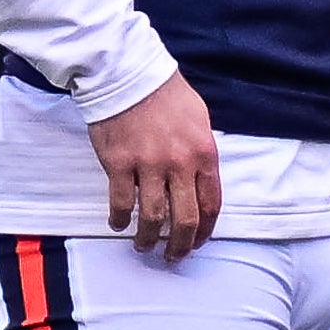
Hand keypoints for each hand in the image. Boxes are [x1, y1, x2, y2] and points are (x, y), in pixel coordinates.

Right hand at [90, 73, 220, 259]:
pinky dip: (120, 219)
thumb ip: (201, 153)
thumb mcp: (199, 120)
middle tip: (174, 255)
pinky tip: (118, 224)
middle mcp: (180, 163)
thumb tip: (200, 180)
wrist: (127, 74)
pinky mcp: (120, 164)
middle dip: (181, 245)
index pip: (211, 203)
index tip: (199, 241)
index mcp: (204, 153)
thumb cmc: (165, 93)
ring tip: (144, 246)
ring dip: (149, 238)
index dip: (206, 230)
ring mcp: (149, 165)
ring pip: (154, 217)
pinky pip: (122, 202)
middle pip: (186, 219)